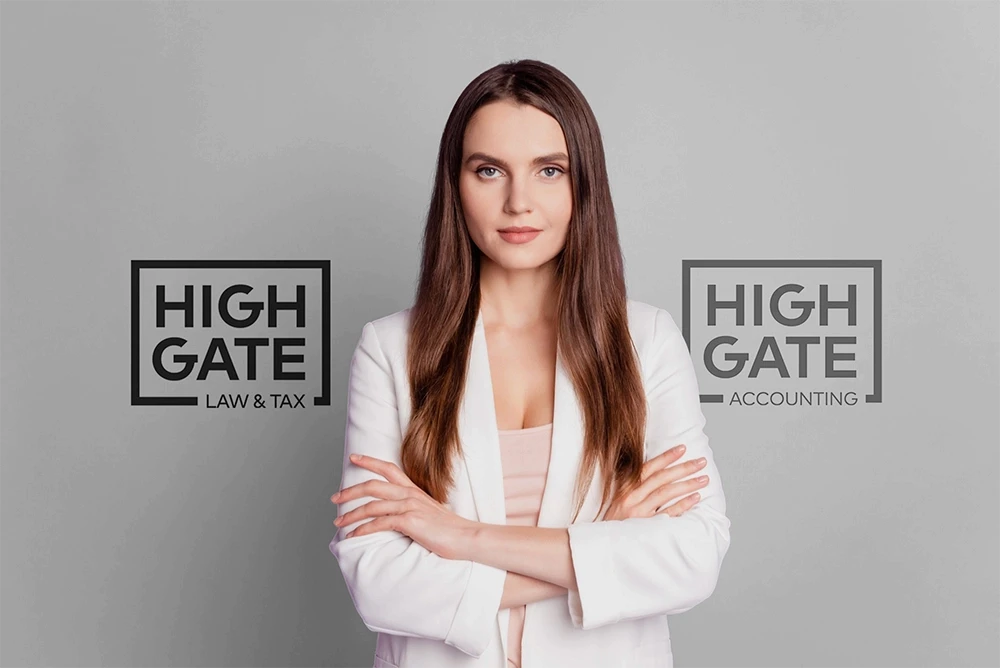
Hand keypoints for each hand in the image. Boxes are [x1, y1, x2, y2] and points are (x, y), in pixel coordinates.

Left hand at [331, 454, 476, 559]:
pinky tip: (354, 535)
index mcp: (413, 490)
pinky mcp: (409, 521)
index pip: (388, 469)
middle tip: (335, 498)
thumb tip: (395, 516)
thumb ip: (412, 509)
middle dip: (350, 491)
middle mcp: (409, 494)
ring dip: (351, 514)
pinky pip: (379, 523)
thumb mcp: (428, 513)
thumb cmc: (449, 529)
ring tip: (339, 522)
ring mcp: (409, 506)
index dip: (369, 461)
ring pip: (371, 505)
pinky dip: (363, 529)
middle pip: (372, 485)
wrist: (466, 537)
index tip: (353, 458)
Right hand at [602, 444, 708, 520]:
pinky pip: (668, 513)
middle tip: (701, 462)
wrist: (604, 545)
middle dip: (683, 468)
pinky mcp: (646, 527)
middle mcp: (631, 498)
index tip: (682, 449)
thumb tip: (656, 472)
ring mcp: (639, 513)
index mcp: (625, 488)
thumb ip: (633, 487)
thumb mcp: (618, 501)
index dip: (666, 457)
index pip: (648, 468)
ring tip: (704, 479)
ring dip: (687, 484)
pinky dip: (683, 504)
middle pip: (661, 478)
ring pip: (666, 493)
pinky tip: (695, 498)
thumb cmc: (614, 522)